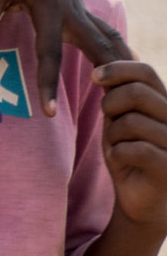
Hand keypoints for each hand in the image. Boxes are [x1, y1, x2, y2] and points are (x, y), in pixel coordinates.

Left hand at [0, 0, 126, 115]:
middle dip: (110, 75)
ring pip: (108, 39)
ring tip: (129, 93)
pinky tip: (121, 66)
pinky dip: (114, 50)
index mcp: (51, 6)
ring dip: (120, 62)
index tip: (47, 112)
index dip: (47, 83)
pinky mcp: (78, 8)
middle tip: (117, 109)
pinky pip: (103, 32)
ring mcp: (79, 8)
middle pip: (98, 48)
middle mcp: (72, 9)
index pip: (49, 53)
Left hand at [95, 59, 166, 229]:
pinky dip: (118, 154)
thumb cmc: (128, 154)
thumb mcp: (120, 119)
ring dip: (112, 136)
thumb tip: (109, 58)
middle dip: (110, 104)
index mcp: (165, 102)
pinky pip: (134, 149)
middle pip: (137, 93)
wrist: (141, 198)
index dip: (117, 69)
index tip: (95, 76)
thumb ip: (117, 93)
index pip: (146, 73)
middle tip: (107, 119)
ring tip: (117, 146)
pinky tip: (121, 161)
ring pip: (131, 122)